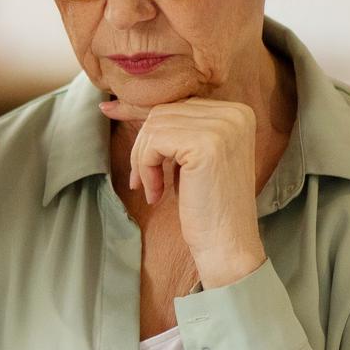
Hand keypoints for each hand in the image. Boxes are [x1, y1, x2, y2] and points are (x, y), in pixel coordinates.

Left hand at [99, 97, 265, 288]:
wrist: (227, 245)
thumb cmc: (207, 206)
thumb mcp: (191, 157)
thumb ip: (173, 128)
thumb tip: (111, 104)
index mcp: (238, 113)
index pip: (178, 104)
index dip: (146, 123)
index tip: (112, 120)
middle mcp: (235, 114)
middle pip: (163, 112)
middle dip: (144, 147)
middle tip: (142, 181)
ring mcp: (222, 127)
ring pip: (155, 126)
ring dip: (143, 160)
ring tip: (152, 189)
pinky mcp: (205, 143)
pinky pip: (154, 143)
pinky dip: (146, 168)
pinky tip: (157, 193)